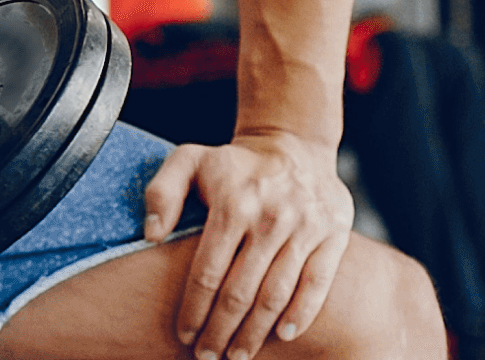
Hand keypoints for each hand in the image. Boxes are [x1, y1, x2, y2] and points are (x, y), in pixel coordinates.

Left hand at [142, 131, 354, 359]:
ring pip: (277, 295)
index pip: (208, 272)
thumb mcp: (188, 160)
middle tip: (207, 356)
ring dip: (256, 333)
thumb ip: (162, 192)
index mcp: (232, 204)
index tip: (183, 334)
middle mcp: (270, 219)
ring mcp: (305, 228)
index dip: (194, 309)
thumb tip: (151, 234)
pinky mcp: (333, 235)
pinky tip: (284, 336)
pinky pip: (317, 285)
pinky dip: (302, 315)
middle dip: (220, 331)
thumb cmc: (233, 163)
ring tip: (238, 355)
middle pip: (240, 292)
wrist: (294, 144)